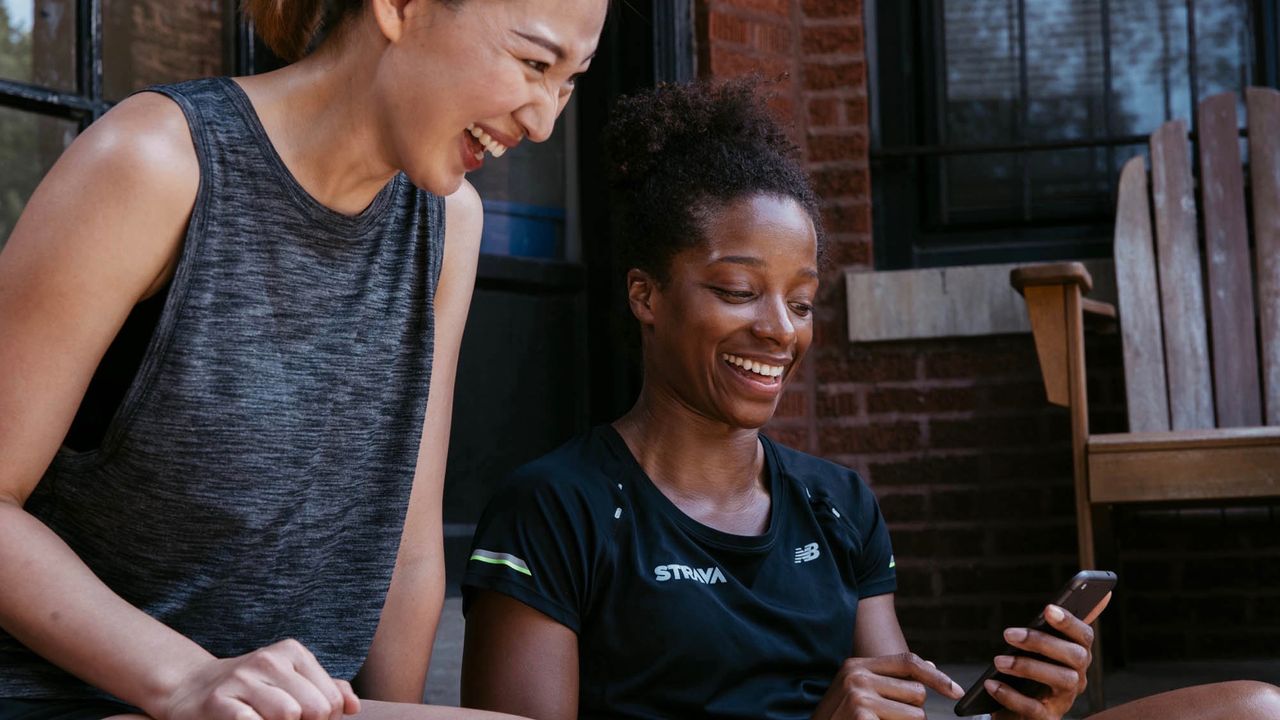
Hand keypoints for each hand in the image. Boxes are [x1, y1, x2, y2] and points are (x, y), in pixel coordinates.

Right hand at [161, 639, 361, 719]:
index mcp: (292, 652)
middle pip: (314, 709)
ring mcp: (243, 678)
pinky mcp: (219, 701)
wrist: (191, 688)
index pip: (331, 698)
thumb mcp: (291, 679)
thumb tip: (353, 706)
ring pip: (289, 715)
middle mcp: (269, 660)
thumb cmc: (251, 688)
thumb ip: (326, 689)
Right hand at [811, 652, 964, 718]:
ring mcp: (859, 695)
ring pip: (917, 714)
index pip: (907, 661)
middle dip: (913, 712)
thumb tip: (931, 666)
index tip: (956, 692)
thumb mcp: (858, 693)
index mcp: (856, 665)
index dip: (936, 676)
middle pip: (916, 692)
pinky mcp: (862, 715)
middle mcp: (857, 675)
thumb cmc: (839, 718)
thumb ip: (890, 679)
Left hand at [988, 592, 1111, 719]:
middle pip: (1076, 657)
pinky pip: (1034, 709)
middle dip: (1043, 642)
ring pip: (1061, 680)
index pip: (1084, 636)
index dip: (1069, 622)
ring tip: (999, 660)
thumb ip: (1063, 625)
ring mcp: (1064, 700)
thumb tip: (1103, 594)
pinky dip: (1011, 696)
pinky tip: (992, 684)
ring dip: (1028, 667)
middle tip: (1009, 634)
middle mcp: (1077, 678)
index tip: (1048, 608)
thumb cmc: (1032, 674)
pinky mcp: (1047, 719)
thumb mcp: (1045, 648)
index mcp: (1077, 657)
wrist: (1018, 713)